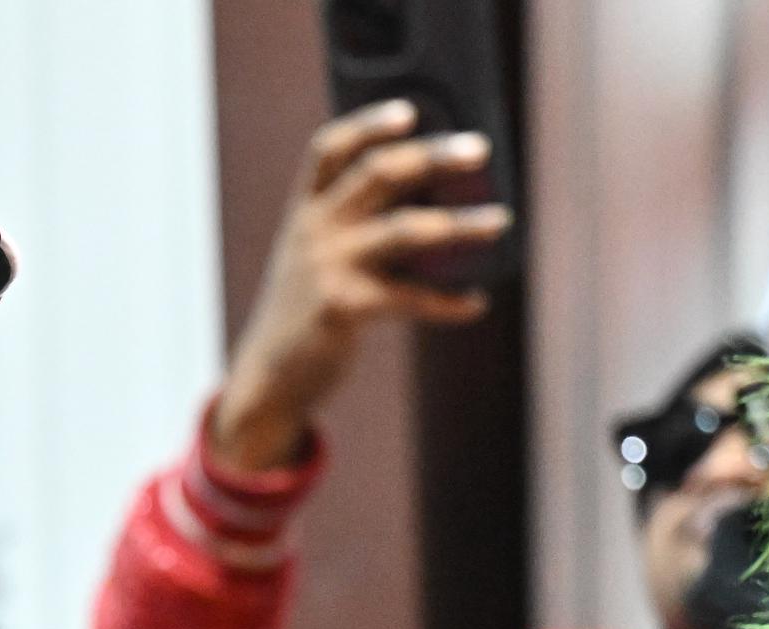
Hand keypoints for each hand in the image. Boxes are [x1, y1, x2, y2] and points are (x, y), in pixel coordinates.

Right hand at [209, 101, 511, 472]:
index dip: (369, 124)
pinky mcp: (342, 309)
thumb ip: (353, 222)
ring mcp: (326, 267)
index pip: (330, 149)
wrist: (269, 375)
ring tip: (500, 221)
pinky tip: (474, 304)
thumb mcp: (313, 255)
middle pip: (378, 173)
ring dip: (458, 225)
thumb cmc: (306, 308)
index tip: (409, 111)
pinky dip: (447, 302)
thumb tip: (436, 194)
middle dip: (432, 156)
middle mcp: (314, 230)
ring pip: (404, 230)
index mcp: (306, 210)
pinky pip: (409, 297)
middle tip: (479, 149)